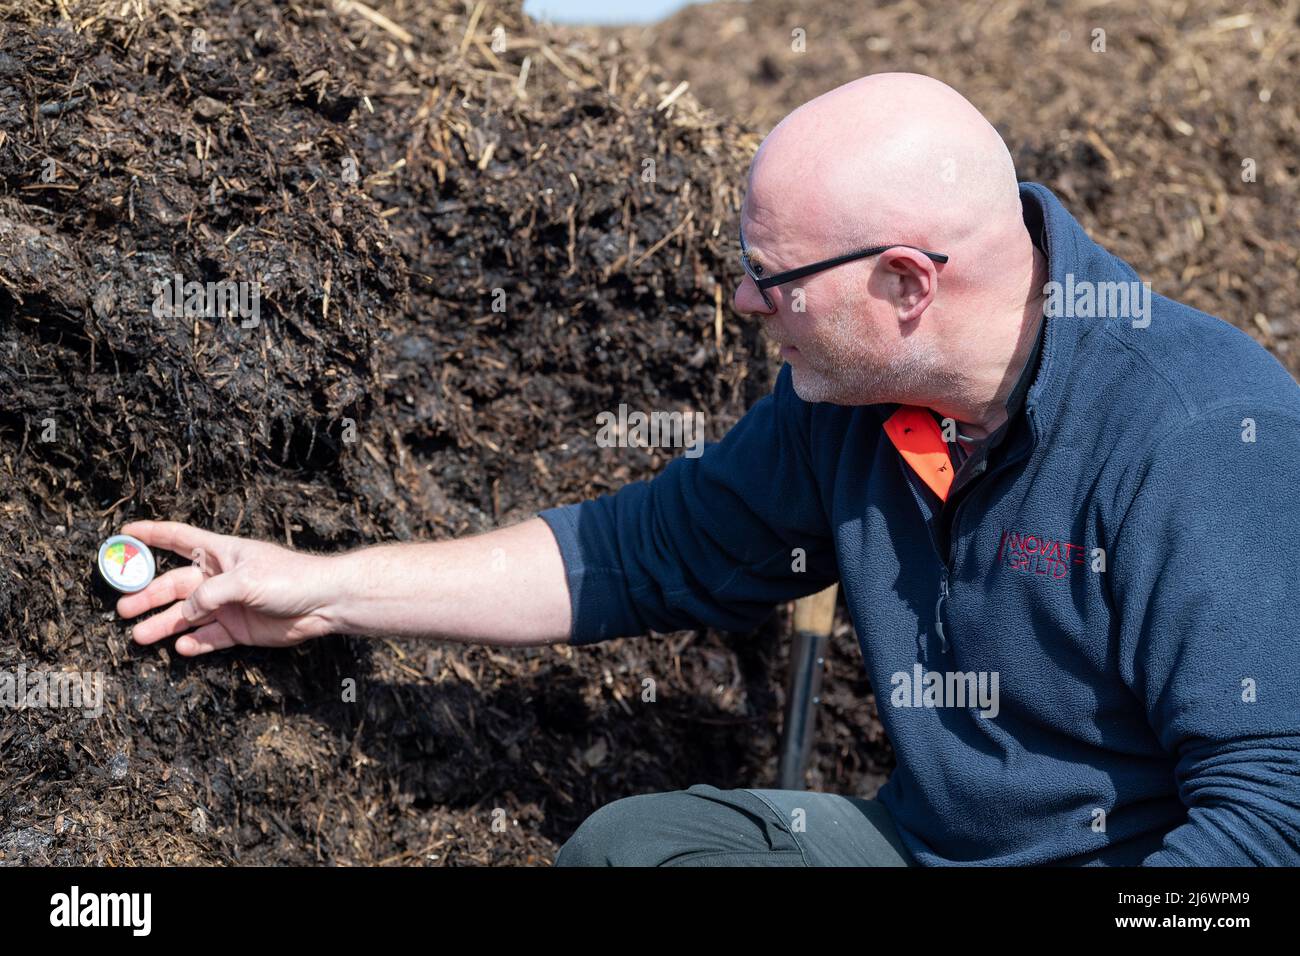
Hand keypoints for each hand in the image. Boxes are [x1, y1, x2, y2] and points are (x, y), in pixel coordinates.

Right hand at [114, 520, 342, 655]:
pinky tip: (182, 648)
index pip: (179, 538)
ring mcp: (229, 605)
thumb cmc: (290, 579)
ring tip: (140, 636)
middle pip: (175, 585)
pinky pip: (210, 638)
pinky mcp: (239, 629)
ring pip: (188, 615)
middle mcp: (220, 578)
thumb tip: (187, 613)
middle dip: (148, 596)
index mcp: (221, 554)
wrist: (325, 603)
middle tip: (122, 609)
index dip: (152, 534)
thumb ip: (210, 595)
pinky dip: (195, 644)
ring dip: (164, 625)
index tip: (123, 533)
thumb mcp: (245, 580)